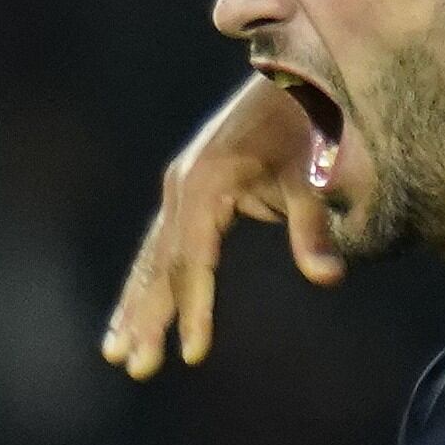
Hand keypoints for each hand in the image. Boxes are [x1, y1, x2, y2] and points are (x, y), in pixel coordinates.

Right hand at [98, 73, 346, 378]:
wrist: (298, 77)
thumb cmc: (313, 126)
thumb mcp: (318, 174)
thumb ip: (315, 227)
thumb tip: (326, 277)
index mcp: (208, 181)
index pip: (195, 259)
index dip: (195, 308)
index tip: (194, 353)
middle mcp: (183, 184)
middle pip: (163, 265)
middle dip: (149, 318)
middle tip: (137, 368)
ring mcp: (180, 187)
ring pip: (153, 259)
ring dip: (135, 307)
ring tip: (118, 354)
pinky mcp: (188, 191)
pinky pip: (162, 246)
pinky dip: (148, 283)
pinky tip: (133, 318)